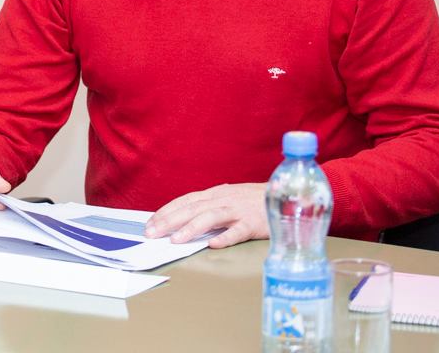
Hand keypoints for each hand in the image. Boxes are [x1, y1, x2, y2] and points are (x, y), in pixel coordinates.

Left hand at [144, 182, 266, 248]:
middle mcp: (224, 199)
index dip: (166, 211)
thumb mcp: (228, 200)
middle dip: (169, 221)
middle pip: (192, 209)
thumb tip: (183, 221)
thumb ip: (209, 208)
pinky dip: (226, 237)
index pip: (185, 201)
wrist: (288, 196)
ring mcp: (239, 210)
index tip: (150, 223)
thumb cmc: (255, 201)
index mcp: (215, 194)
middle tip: (152, 234)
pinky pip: (239, 231)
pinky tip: (214, 245)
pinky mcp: (255, 222)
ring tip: (176, 240)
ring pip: (211, 217)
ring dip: (191, 228)